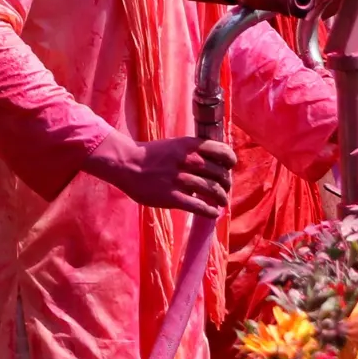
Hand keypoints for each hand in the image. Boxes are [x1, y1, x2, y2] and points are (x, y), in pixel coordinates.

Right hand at [96, 136, 236, 213]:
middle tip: (225, 188)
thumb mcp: (176, 145)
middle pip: (220, 173)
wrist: (128, 165)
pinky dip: (209, 211)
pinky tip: (213, 213)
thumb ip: (194, 151)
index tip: (229, 167)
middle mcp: (188, 161)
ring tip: (222, 202)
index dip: (230, 161)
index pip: (222, 151)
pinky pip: (198, 206)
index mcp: (190, 146)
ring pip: (211, 190)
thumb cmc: (153, 155)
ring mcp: (180, 179)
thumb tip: (216, 163)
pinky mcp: (172, 197)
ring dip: (221, 198)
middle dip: (226, 183)